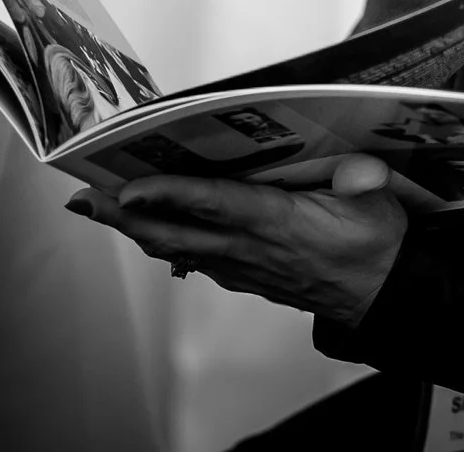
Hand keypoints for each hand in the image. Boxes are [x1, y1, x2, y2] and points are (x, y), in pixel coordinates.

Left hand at [63, 154, 406, 323]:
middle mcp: (249, 247)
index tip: (129, 189)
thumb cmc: (374, 243)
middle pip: (176, 230)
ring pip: (177, 245)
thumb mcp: (378, 204)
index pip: (213, 205)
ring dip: (135, 228)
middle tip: (85, 197)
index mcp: (277, 222)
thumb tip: (363, 170)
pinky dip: (162, 241)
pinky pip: (191, 257)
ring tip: (99, 208)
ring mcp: (242, 265)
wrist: (378, 292)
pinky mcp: (243, 274)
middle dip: (127, 215)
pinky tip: (146, 230)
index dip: (169, 196)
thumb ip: (364, 181)